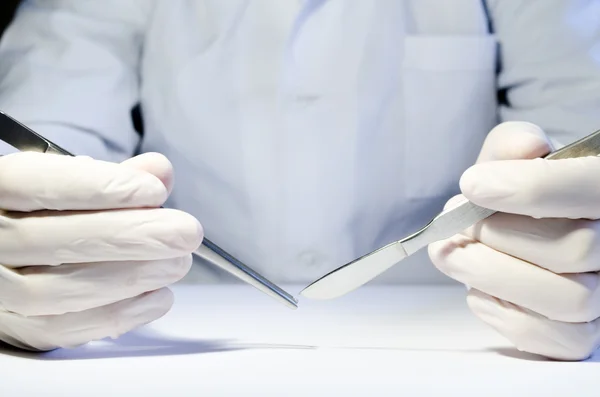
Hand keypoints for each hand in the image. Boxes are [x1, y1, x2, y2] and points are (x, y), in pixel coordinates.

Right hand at [0, 152, 201, 350]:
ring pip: (57, 291)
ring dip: (130, 277)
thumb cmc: (47, 214)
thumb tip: (159, 170)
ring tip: (177, 263)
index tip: (154, 191)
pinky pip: (64, 329)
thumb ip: (114, 177)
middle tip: (185, 232)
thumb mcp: (71, 183)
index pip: (36, 185)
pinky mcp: (19, 328)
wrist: (12, 259)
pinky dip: (118, 314)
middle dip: (131, 236)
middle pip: (53, 241)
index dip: (99, 187)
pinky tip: (158, 296)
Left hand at [429, 121, 599, 360]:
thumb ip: (512, 145)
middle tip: (455, 225)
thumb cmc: (513, 195)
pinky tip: (478, 291)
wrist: (511, 234)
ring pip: (568, 299)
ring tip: (451, 254)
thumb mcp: (508, 158)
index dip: (532, 188)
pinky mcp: (581, 333)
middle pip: (575, 249)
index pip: (593, 186)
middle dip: (498, 235)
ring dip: (491, 274)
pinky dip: (504, 315)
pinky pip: (555, 338)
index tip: (472, 185)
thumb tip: (526, 147)